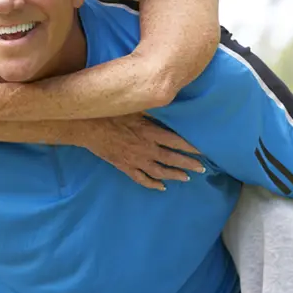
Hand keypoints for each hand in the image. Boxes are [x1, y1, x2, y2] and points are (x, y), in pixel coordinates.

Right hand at [82, 114, 206, 190]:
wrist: (88, 127)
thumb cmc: (111, 113)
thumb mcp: (135, 107)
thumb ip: (152, 110)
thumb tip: (167, 105)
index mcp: (151, 133)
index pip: (177, 142)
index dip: (191, 147)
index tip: (204, 151)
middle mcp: (147, 149)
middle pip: (172, 159)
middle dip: (189, 164)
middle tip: (202, 168)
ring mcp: (136, 160)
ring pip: (160, 172)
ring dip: (174, 176)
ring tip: (187, 178)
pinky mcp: (125, 167)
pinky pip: (141, 179)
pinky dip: (152, 184)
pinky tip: (161, 187)